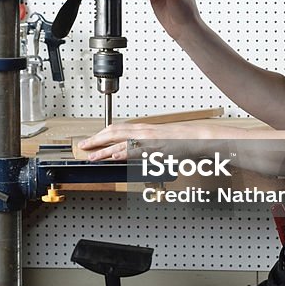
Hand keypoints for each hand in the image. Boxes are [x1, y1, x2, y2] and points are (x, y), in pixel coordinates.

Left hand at [73, 120, 216, 162]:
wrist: (200, 138)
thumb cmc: (184, 141)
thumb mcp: (161, 142)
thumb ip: (147, 147)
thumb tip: (136, 152)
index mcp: (145, 129)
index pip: (117, 128)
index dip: (102, 134)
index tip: (92, 140)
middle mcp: (144, 130)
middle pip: (113, 132)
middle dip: (96, 139)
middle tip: (84, 146)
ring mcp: (148, 138)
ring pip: (120, 141)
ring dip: (103, 149)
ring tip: (91, 155)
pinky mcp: (154, 147)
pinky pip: (134, 150)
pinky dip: (120, 153)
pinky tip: (111, 157)